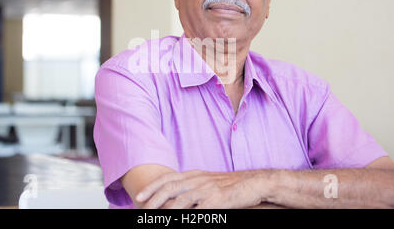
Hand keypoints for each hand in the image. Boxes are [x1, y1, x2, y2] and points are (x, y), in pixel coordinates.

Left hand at [135, 169, 268, 208]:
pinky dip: (188, 217)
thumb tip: (173, 195)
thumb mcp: (207, 181)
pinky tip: (182, 220)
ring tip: (156, 218)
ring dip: (167, 211)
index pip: (168, 178)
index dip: (152, 187)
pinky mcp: (218, 200)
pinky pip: (199, 211)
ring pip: (181, 200)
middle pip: (170, 188)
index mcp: (194, 174)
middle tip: (142, 210)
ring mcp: (207, 189)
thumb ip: (191, 186)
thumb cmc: (229, 185)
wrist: (253, 184)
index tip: (139, 196)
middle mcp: (198, 179)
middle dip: (153, 200)